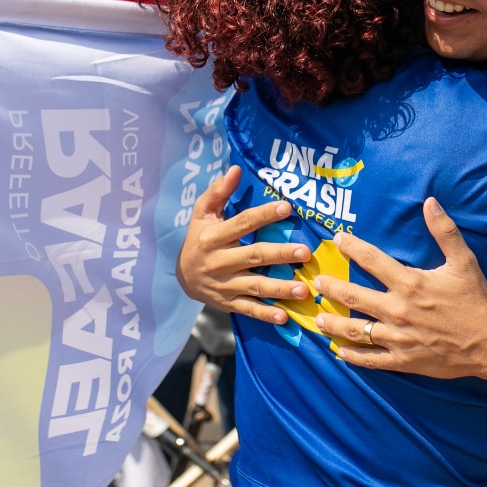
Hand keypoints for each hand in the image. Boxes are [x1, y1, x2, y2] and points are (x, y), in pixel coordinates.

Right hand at [176, 166, 311, 322]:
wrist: (181, 277)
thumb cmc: (199, 237)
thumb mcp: (202, 213)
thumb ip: (218, 192)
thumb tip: (235, 169)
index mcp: (213, 237)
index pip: (242, 223)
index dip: (264, 215)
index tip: (287, 207)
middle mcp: (219, 262)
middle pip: (253, 256)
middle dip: (280, 254)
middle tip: (305, 252)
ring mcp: (224, 285)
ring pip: (255, 286)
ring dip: (280, 288)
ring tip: (303, 288)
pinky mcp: (228, 303)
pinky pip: (248, 310)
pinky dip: (266, 315)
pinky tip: (284, 316)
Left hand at [314, 198, 486, 383]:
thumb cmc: (476, 300)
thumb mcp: (463, 262)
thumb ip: (445, 231)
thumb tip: (430, 202)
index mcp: (409, 283)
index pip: (371, 260)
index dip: (351, 247)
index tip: (337, 240)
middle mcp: (397, 310)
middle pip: (352, 295)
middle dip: (330, 288)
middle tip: (316, 283)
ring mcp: (397, 338)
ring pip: (355, 330)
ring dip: (334, 324)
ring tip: (319, 318)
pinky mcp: (402, 361)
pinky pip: (370, 359)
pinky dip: (352, 356)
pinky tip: (340, 351)